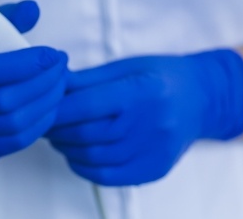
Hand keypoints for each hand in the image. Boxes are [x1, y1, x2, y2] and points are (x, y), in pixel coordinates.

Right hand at [0, 0, 68, 159]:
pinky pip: (14, 142)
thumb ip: (5, 18)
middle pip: (5, 101)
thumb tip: (33, 9)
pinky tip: (49, 107)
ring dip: (46, 104)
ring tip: (60, 85)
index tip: (53, 54)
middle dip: (43, 83)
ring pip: (13, 125)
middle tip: (62, 68)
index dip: (26, 64)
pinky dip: (39, 125)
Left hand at [47, 50, 242, 185]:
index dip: (57, 109)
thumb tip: (52, 85)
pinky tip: (78, 154)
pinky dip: (84, 167)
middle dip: (56, 130)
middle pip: (86, 134)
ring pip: (93, 158)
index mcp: (141, 91)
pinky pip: (108, 176)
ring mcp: (154, 151)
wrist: (201, 99)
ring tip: (60, 136)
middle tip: (45, 122)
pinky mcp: (154, 169)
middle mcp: (150, 124)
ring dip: (67, 148)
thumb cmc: (162, 76)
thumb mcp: (126, 67)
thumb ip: (88, 79)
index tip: (41, 107)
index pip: (86, 106)